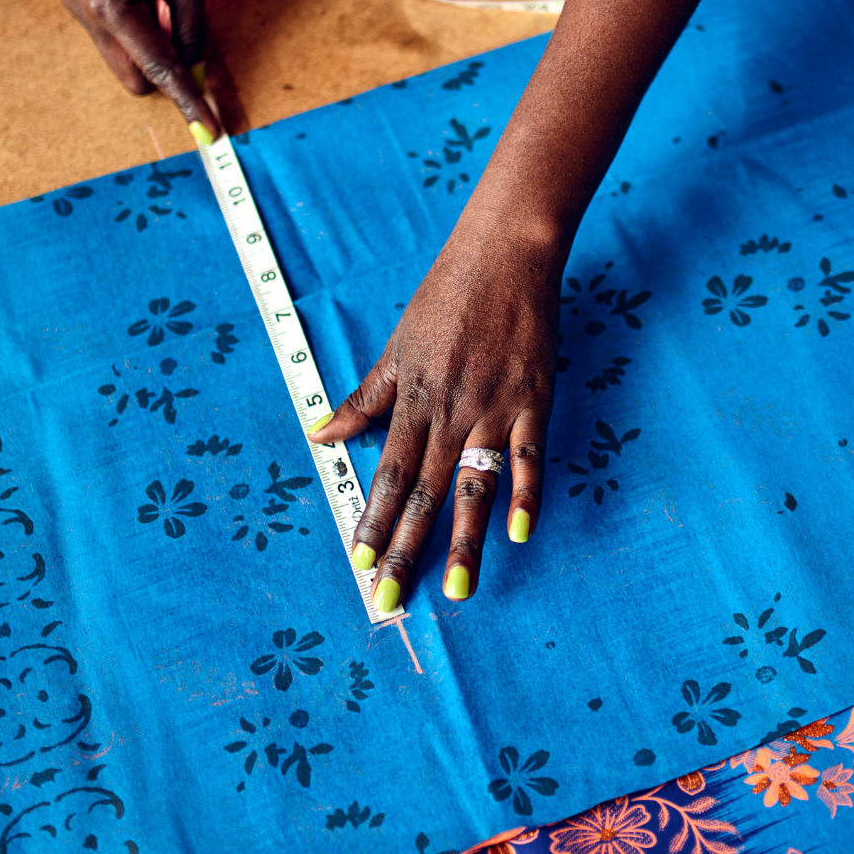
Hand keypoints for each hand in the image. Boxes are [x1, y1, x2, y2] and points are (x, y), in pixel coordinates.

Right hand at [63, 0, 219, 140]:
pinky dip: (137, 27)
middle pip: (133, 77)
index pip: (158, 70)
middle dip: (164, 72)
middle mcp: (86, 12)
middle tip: (190, 39)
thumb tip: (194, 68)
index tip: (208, 129)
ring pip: (122, 57)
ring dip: (150, 44)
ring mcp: (76, 6)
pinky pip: (113, 34)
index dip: (187, 101)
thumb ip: (192, 29)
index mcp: (112, 7)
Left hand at [306, 216, 562, 609]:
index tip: (362, 564)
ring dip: (464, 540)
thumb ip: (364, 399)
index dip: (373, 520)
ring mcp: (493, 408)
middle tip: (393, 599)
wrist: (506, 254)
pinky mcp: (533, 400)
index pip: (387, 474)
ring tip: (458, 590)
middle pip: (423, 492)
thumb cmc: (447, 297)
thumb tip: (319, 434)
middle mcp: (449, 411)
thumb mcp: (396, 347)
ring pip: (473, 484)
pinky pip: (529, 456)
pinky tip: (519, 534)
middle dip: (406, 550)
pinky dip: (526, 493)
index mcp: (412, 399)